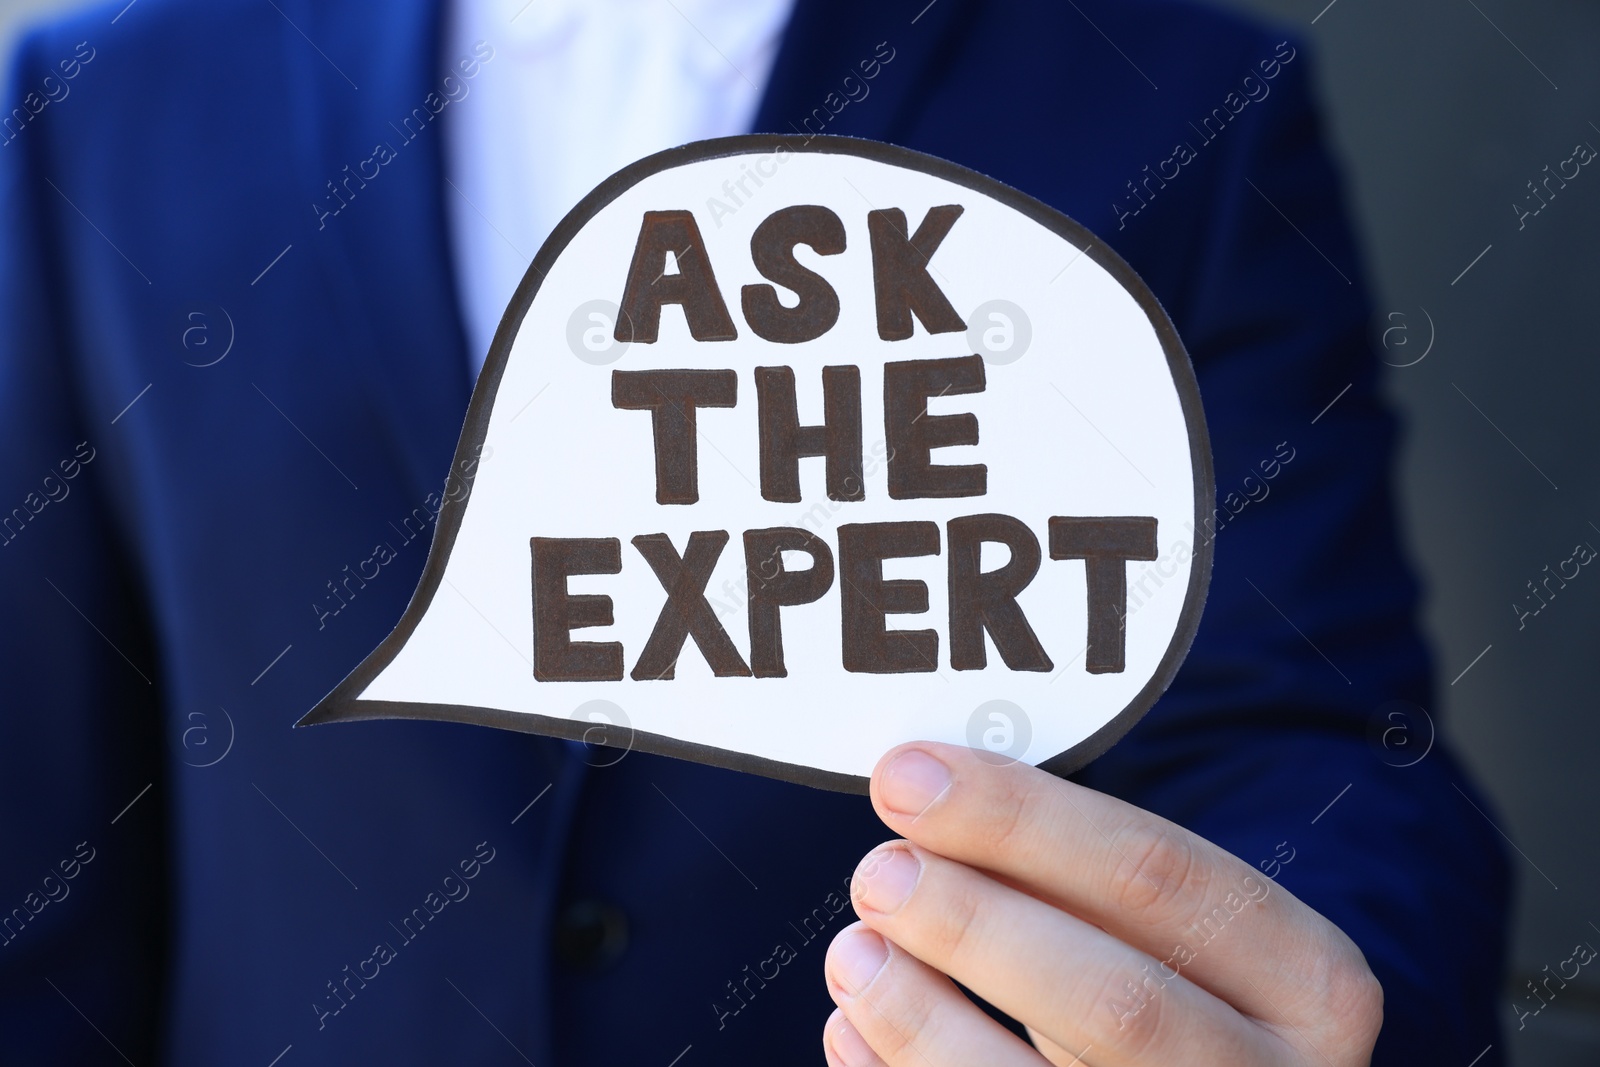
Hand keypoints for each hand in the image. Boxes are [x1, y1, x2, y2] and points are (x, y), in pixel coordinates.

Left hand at [821, 742, 1381, 1065]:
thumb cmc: (1174, 986)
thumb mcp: (1170, 928)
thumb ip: (1078, 872)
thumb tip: (926, 788)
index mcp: (1308, 980)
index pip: (1159, 876)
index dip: (1021, 820)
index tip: (910, 775)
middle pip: (1116, 1001)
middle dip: (978, 928)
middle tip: (878, 872)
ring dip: (929, 1021)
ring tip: (854, 952)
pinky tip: (852, 1031)